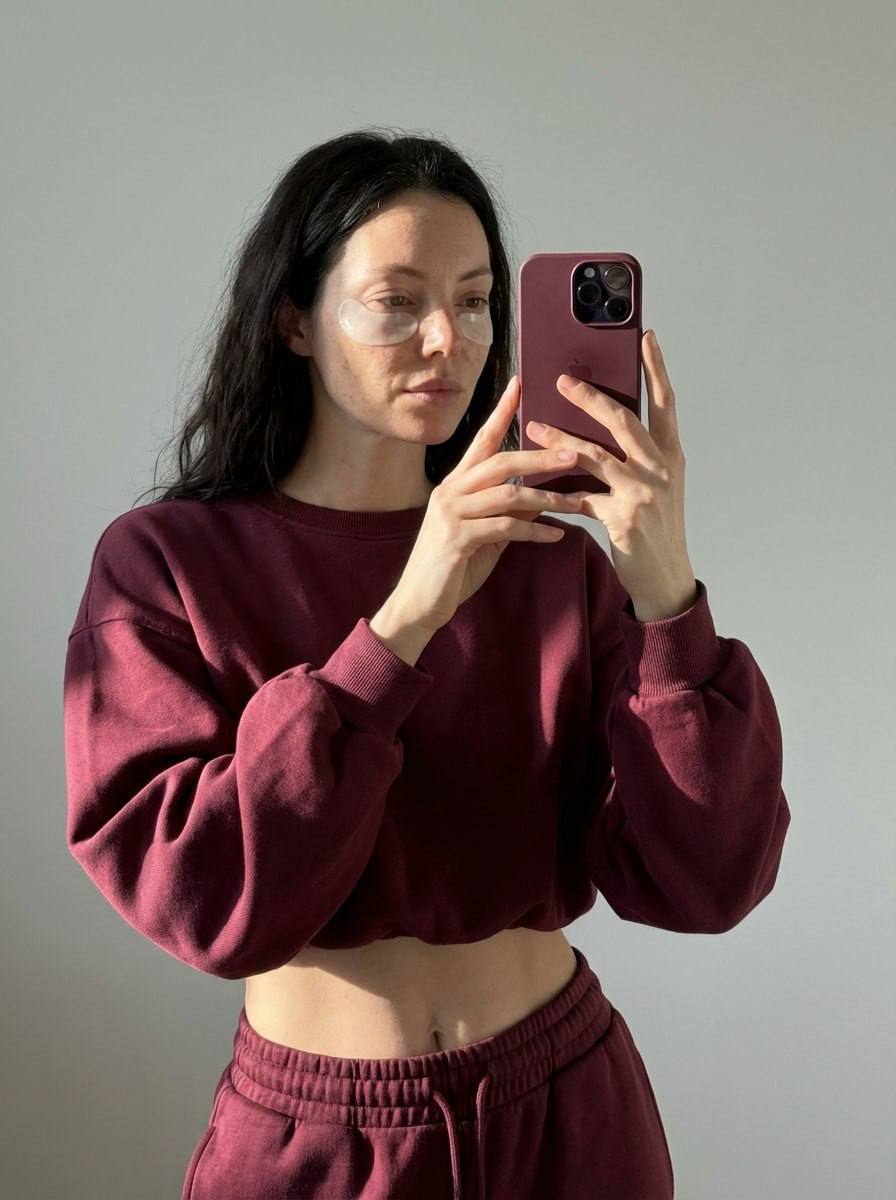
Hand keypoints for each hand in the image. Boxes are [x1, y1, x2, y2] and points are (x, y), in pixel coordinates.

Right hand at [393, 375, 585, 632]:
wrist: (418, 604)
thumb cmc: (452, 569)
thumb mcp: (484, 535)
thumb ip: (505, 514)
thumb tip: (537, 501)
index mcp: (455, 484)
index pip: (482, 440)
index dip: (501, 412)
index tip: (521, 385)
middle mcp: (450, 491)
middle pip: (501, 461)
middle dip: (542, 457)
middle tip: (576, 454)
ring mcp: (451, 514)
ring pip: (508, 494)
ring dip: (547, 499)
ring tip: (577, 503)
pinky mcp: (456, 539)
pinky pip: (505, 528)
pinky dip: (535, 531)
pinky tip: (557, 535)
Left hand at [527, 329, 697, 618]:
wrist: (666, 577)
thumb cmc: (656, 527)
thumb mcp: (657, 485)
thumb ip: (638, 455)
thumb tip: (605, 420)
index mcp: (671, 454)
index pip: (665, 402)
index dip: (656, 368)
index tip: (646, 336)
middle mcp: (661, 468)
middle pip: (623, 420)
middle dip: (590, 397)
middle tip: (562, 379)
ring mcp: (643, 493)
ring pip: (595, 455)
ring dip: (558, 438)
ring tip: (532, 425)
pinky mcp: (622, 518)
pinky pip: (581, 497)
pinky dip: (556, 490)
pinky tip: (534, 484)